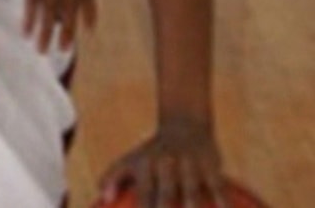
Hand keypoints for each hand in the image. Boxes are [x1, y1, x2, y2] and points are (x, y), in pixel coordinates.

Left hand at [98, 115, 226, 207]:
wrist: (183, 124)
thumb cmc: (154, 154)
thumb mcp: (132, 160)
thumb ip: (113, 176)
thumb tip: (102, 197)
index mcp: (146, 165)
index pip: (144, 198)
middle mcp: (166, 163)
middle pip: (167, 198)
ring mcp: (189, 163)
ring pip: (192, 193)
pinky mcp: (210, 163)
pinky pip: (218, 188)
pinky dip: (222, 203)